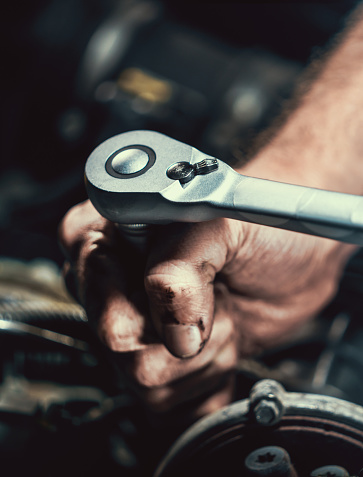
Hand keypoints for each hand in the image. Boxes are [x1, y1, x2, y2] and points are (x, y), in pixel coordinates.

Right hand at [58, 196, 352, 416]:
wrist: (298, 255)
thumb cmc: (261, 225)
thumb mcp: (221, 225)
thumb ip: (180, 264)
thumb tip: (170, 329)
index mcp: (106, 236)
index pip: (99, 298)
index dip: (152, 306)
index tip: (198, 288)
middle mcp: (112, 284)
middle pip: (122, 349)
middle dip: (186, 331)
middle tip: (217, 296)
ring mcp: (136, 325)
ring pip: (148, 383)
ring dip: (204, 355)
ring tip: (222, 312)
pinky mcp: (163, 360)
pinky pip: (171, 405)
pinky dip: (209, 380)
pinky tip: (221, 340)